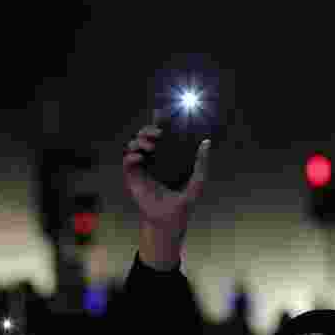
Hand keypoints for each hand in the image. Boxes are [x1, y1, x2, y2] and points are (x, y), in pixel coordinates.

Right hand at [122, 111, 209, 268]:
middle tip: (158, 134)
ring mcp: (142, 168)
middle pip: (145, 136)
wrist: (169, 222)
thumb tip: (207, 142)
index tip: (163, 113)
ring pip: (134, 145)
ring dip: (139, 141)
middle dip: (148, 130)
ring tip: (150, 147)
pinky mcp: (132, 178)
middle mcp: (153, 160)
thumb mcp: (197, 182)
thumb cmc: (184, 204)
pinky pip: (127, 162)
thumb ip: (201, 163)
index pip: (162, 135)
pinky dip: (131, 156)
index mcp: (168, 157)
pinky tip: (140, 158)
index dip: (160, 122)